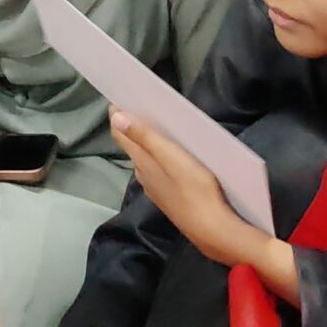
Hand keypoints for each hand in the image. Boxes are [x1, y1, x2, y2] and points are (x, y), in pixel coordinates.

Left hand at [110, 110, 266, 265]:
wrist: (211, 229)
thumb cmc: (195, 189)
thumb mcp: (172, 157)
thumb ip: (145, 137)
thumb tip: (115, 116)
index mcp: (142, 162)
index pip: (121, 134)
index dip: (117, 115)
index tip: (118, 97)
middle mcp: (143, 174)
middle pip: (131, 146)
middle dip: (131, 125)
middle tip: (137, 105)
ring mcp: (155, 188)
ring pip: (143, 159)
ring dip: (144, 141)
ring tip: (154, 125)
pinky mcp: (168, 197)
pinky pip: (156, 170)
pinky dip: (156, 157)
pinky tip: (167, 156)